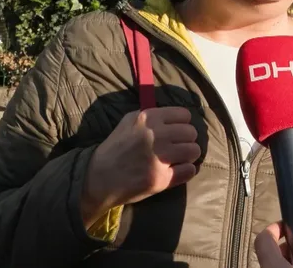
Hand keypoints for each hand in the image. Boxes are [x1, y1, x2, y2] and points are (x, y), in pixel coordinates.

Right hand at [81, 107, 200, 225]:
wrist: (98, 178)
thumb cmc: (115, 148)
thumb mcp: (128, 121)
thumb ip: (151, 115)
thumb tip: (176, 116)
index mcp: (148, 118)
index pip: (184, 115)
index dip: (184, 124)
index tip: (178, 131)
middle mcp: (156, 136)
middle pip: (192, 133)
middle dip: (188, 140)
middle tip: (180, 146)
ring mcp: (159, 158)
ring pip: (194, 151)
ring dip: (190, 155)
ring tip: (180, 158)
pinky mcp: (161, 178)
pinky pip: (189, 170)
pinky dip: (187, 170)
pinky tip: (178, 170)